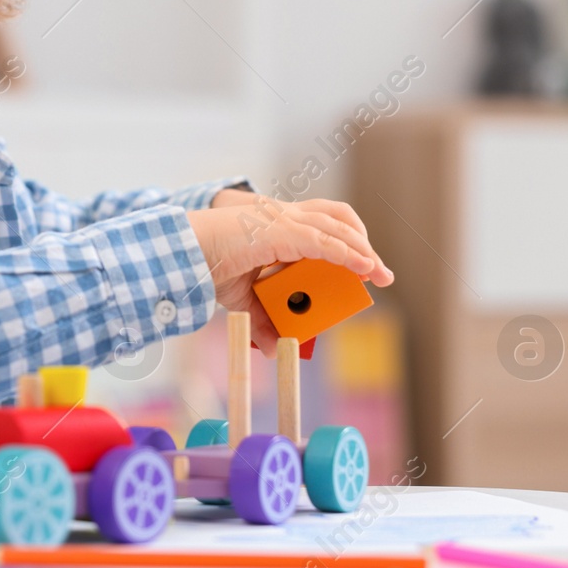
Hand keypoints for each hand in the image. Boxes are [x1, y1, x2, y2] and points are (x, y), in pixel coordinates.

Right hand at [187, 194, 393, 355]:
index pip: (323, 225)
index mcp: (277, 225)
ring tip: (380, 274)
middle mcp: (284, 217)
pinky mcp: (283, 231)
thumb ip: (263, 321)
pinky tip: (364, 268)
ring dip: (363, 251)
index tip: (365, 268)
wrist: (187, 253)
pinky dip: (348, 255)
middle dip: (363, 246)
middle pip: (338, 221)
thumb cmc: (209, 266)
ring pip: (338, 228)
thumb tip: (276, 351)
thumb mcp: (243, 299)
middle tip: (379, 273)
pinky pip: (325, 243)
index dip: (347, 243)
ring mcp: (284, 220)